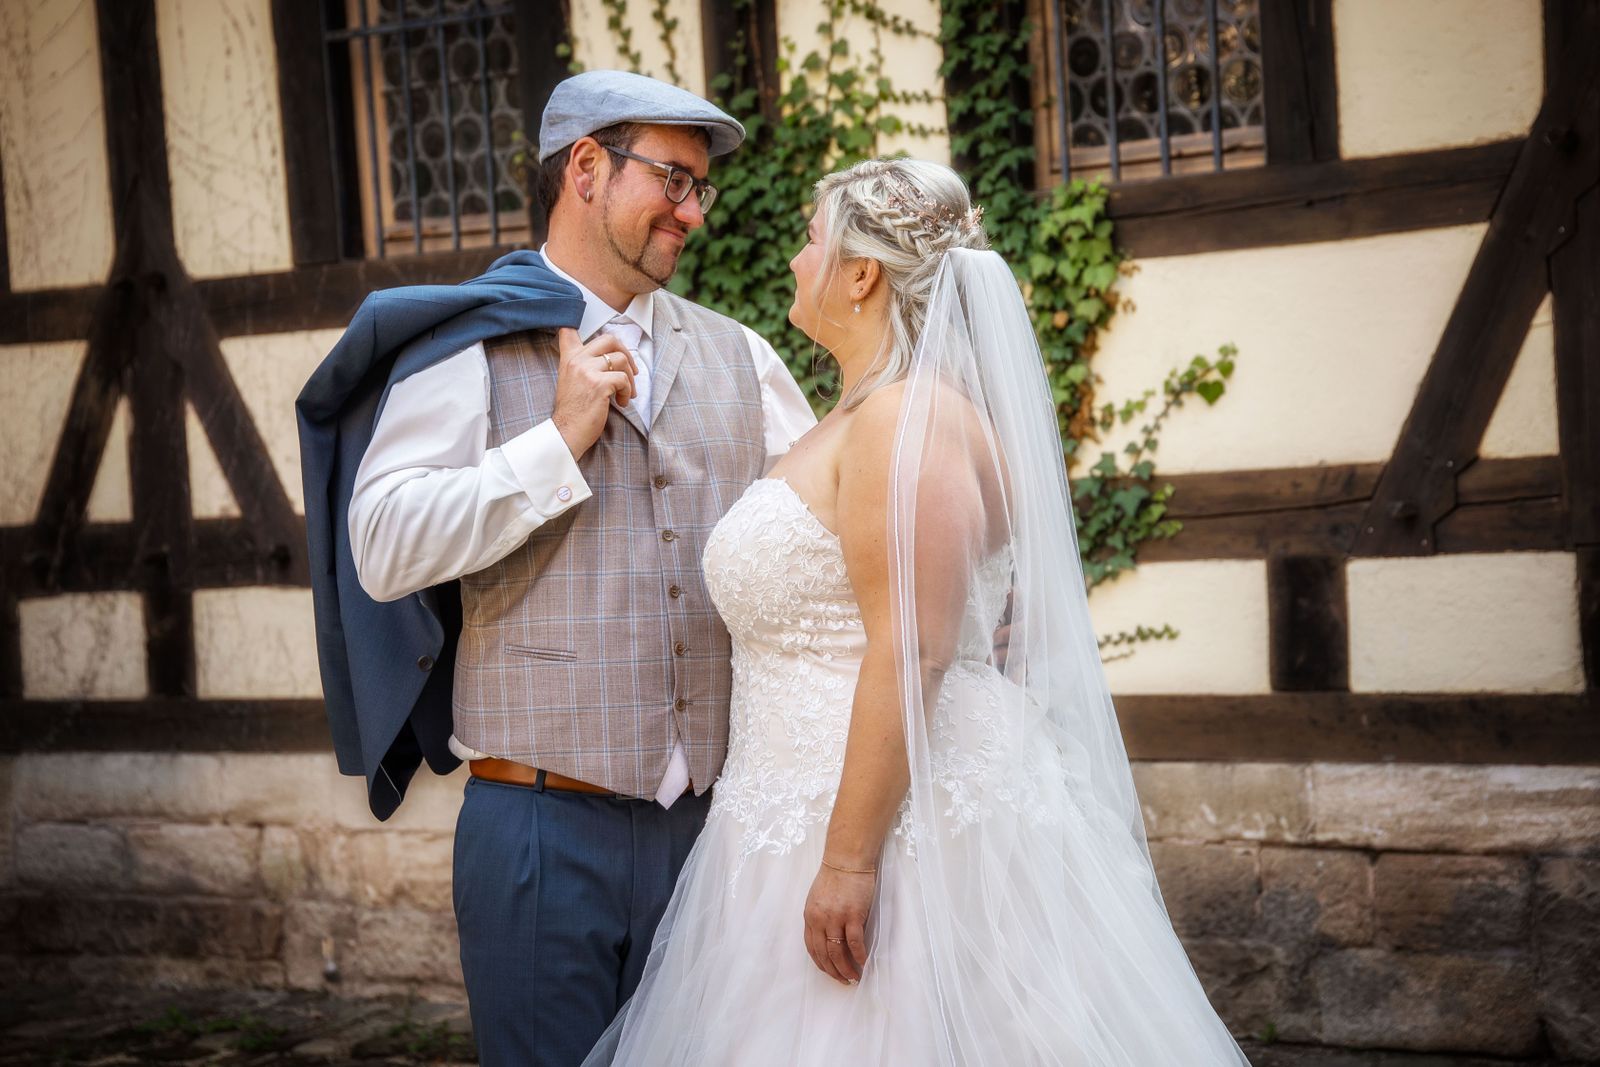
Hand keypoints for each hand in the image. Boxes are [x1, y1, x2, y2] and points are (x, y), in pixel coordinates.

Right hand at [550, 327, 637, 458]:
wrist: (566, 432)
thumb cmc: (573, 411)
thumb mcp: (570, 381)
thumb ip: (582, 365)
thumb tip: (608, 356)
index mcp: (569, 358)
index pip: (569, 331)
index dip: (578, 323)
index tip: (587, 322)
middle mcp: (577, 360)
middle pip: (609, 339)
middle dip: (626, 353)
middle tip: (630, 370)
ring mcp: (588, 371)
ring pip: (621, 359)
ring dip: (630, 378)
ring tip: (626, 393)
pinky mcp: (599, 384)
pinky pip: (623, 378)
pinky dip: (627, 391)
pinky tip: (621, 402)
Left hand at [802, 860, 874, 984]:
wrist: (847, 860)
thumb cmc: (835, 877)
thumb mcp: (818, 899)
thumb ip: (820, 918)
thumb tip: (829, 939)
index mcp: (810, 916)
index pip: (812, 948)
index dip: (821, 964)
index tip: (830, 973)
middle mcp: (819, 919)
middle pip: (824, 954)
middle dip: (834, 971)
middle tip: (844, 981)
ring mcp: (836, 918)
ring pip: (838, 952)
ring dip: (846, 968)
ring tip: (854, 977)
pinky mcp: (853, 915)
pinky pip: (854, 942)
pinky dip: (859, 955)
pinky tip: (863, 961)